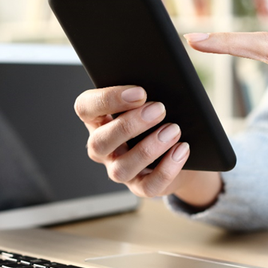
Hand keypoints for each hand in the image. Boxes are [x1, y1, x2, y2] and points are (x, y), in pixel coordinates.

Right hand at [74, 86, 221, 204]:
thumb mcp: (149, 100)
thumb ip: (146, 91)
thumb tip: (161, 81)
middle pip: (101, 141)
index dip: (108, 99)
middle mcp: (102, 148)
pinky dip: (167, 169)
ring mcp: (119, 170)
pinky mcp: (140, 187)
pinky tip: (181, 150)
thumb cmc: (159, 117)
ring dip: (149, 148)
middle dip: (130, 125)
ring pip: (122, 168)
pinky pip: (149, 185)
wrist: (180, 148)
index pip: (86, 107)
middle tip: (160, 109)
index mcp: (98, 120)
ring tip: (173, 130)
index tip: (139, 92)